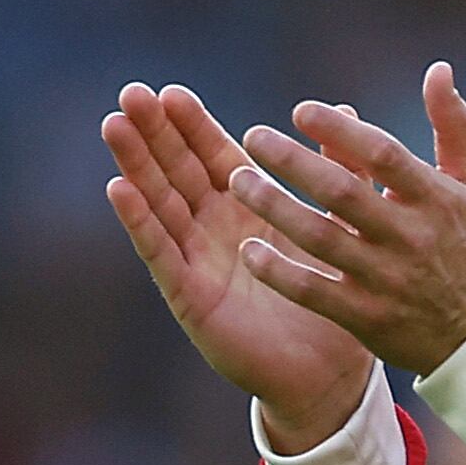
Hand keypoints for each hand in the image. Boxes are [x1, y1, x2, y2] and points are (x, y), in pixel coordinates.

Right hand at [103, 83, 373, 449]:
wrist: (327, 374)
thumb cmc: (329, 301)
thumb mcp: (337, 228)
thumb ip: (339, 173)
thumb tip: (350, 113)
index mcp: (248, 209)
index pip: (213, 155)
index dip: (191, 124)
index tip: (170, 91)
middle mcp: (214, 230)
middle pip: (177, 171)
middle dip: (154, 133)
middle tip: (131, 93)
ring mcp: (197, 262)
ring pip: (160, 203)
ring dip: (136, 165)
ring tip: (114, 126)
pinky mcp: (189, 297)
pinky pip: (161, 253)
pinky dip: (140, 221)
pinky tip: (119, 189)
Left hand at [226, 64, 465, 377]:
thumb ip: (454, 126)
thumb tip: (438, 69)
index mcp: (435, 199)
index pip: (383, 155)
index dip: (340, 130)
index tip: (301, 111)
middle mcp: (409, 236)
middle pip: (343, 193)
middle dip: (293, 162)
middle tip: (252, 137)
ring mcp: (386, 279)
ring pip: (321, 239)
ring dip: (275, 208)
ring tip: (238, 180)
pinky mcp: (366, 317)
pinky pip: (314, 292)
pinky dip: (280, 272)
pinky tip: (249, 249)